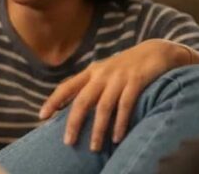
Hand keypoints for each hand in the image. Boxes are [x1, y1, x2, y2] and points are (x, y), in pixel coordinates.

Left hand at [38, 39, 189, 151]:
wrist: (156, 51)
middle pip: (82, 100)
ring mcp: (119, 78)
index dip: (53, 101)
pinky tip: (117, 137)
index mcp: (91, 72)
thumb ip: (89, 85)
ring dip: (98, 129)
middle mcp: (101, 74)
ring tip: (94, 147)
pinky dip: (120, 123)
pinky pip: (125, 105)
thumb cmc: (126, 66)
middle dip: (74, 122)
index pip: (66, 87)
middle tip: (68, 142)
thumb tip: (68, 104)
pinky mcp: (136, 81)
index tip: (42, 116)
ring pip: (103, 107)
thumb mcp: (104, 71)